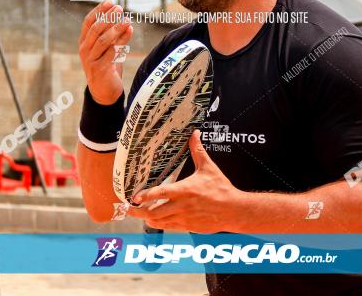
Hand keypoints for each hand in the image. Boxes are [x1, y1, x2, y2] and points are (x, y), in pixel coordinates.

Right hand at [78, 0, 132, 104]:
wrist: (103, 91)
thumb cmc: (106, 66)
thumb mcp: (106, 48)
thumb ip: (110, 34)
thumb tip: (122, 16)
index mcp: (84, 42)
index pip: (88, 22)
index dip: (98, 10)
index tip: (110, 1)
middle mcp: (84, 49)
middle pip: (94, 30)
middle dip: (107, 17)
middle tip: (119, 8)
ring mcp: (90, 60)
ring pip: (102, 41)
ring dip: (115, 29)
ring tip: (127, 19)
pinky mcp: (99, 69)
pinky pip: (111, 52)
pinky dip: (122, 41)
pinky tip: (130, 31)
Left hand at [127, 131, 243, 232]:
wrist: (233, 211)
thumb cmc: (221, 189)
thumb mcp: (209, 168)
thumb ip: (198, 151)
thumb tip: (195, 134)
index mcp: (185, 190)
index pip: (160, 193)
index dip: (146, 196)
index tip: (134, 197)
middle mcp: (182, 206)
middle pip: (153, 212)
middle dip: (138, 212)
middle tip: (128, 209)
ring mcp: (184, 218)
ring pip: (159, 222)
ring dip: (147, 219)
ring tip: (139, 214)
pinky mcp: (187, 227)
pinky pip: (168, 228)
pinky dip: (159, 225)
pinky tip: (155, 220)